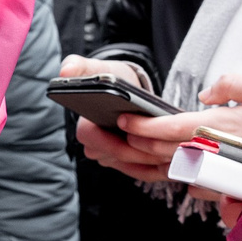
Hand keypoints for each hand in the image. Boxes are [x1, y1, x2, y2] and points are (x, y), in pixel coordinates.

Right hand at [58, 55, 174, 182]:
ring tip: (175, 150)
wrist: (125, 91)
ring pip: (132, 167)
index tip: (134, 132)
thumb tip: (65, 72)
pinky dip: (158, 170)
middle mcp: (95, 147)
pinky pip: (142, 173)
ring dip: (153, 162)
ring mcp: (112, 158)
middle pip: (116, 157)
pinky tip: (176, 159)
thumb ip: (78, 67)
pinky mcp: (128, 165)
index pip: (93, 140)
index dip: (112, 141)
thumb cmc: (110, 79)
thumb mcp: (96, 69)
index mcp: (85, 126)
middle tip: (164, 144)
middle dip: (140, 152)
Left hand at [89, 72, 241, 194]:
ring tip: (101, 147)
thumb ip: (233, 84)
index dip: (146, 125)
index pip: (177, 129)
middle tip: (95, 131)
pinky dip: (152, 172)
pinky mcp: (217, 185)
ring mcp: (216, 174)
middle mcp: (217, 155)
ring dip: (131, 160)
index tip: (122, 119)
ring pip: (165, 170)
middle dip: (126, 143)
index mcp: (226, 129)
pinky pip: (178, 180)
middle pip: (161, 152)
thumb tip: (205, 93)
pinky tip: (128, 162)